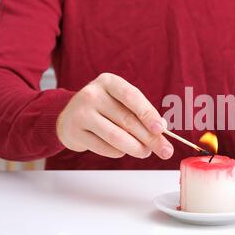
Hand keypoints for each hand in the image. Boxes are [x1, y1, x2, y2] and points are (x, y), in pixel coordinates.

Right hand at [56, 73, 173, 158]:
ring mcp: (81, 113)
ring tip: (145, 152)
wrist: (69, 117)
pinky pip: (104, 148)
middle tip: (165, 150)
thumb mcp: (121, 102)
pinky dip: (118, 152)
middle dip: (150, 138)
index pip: (132, 96)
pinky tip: (122, 151)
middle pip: (127, 120)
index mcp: (109, 82)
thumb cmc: (104, 109)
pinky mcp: (74, 132)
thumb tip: (162, 129)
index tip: (161, 129)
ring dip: (136, 148)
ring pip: (116, 136)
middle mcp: (93, 94)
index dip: (148, 114)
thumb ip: (141, 113)